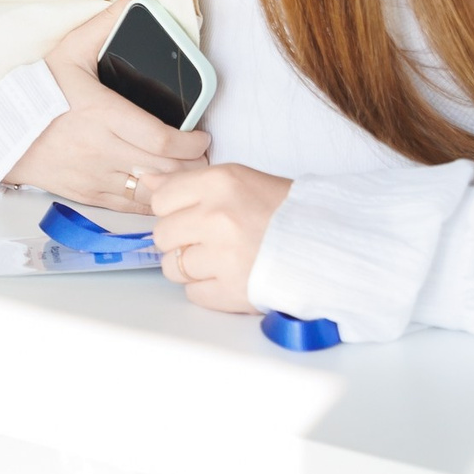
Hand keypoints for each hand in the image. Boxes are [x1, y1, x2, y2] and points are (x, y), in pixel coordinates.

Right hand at [5, 0, 208, 210]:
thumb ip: (109, 20)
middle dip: (195, 166)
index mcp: (102, 115)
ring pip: (153, 192)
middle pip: (166, 170)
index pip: (162, 141)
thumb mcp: (72, 50)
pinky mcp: (89, 195)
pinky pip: (132, 206)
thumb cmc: (38, 90)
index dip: (193, 144)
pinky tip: (162, 187)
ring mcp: (95, 177)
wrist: (0, 131)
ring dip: (179, 184)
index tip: (203, 134)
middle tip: (204, 154)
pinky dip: (154, 199)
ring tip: (190, 171)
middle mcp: (102, 150)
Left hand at [149, 164, 292, 313]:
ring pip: (172, 267)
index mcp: (219, 183)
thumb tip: (145, 179)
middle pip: (162, 235)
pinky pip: (193, 294)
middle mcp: (217, 218)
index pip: (161, 198)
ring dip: (191, 267)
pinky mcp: (232, 291)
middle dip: (180, 239)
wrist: (328, 243)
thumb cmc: (283, 211)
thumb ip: (187, 182)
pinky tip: (228, 276)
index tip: (191, 214)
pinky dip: (207, 289)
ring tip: (220, 259)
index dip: (174, 209)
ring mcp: (224, 256)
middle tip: (208, 239)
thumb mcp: (237, 179)